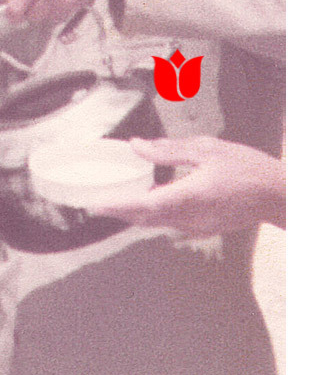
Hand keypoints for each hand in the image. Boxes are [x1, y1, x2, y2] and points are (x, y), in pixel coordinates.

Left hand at [92, 136, 284, 235]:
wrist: (280, 195)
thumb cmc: (248, 169)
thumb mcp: (208, 150)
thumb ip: (168, 150)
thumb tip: (136, 146)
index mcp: (189, 197)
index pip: (144, 206)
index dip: (117, 207)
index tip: (95, 205)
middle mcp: (190, 217)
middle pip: (144, 218)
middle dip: (119, 212)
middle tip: (95, 204)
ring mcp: (197, 226)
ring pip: (156, 223)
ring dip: (134, 214)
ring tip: (113, 203)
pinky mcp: (204, 228)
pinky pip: (170, 223)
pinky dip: (153, 215)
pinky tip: (147, 203)